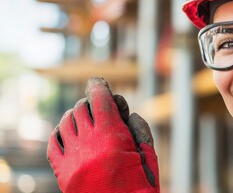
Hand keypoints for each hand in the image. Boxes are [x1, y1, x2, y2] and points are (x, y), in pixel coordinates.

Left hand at [47, 77, 158, 192]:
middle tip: (99, 105)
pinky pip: (54, 142)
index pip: (100, 99)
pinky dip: (60, 132)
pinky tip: (69, 132)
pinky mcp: (63, 172)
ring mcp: (73, 158)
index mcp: (112, 136)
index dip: (99, 86)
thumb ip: (139, 129)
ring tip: (84, 117)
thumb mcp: (148, 156)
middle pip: (82, 108)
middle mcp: (89, 143)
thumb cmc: (141, 187)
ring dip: (76, 114)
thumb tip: (125, 112)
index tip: (98, 82)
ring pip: (66, 122)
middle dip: (91, 102)